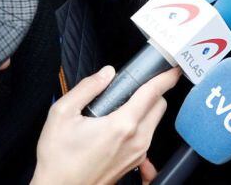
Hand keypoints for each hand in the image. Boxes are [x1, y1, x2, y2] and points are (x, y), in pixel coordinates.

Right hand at [31, 66, 180, 184]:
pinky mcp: (134, 163)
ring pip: (154, 122)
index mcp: (122, 125)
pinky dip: (139, 125)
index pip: (153, 93)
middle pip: (159, 106)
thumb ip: (87, 88)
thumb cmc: (58, 158)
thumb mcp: (62, 114)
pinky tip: (117, 126)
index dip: (165, 77)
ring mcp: (138, 154)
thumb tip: (106, 73)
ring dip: (145, 109)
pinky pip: (146, 136)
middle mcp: (136, 140)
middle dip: (152, 91)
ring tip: (118, 108)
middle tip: (134, 85)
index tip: (172, 68)